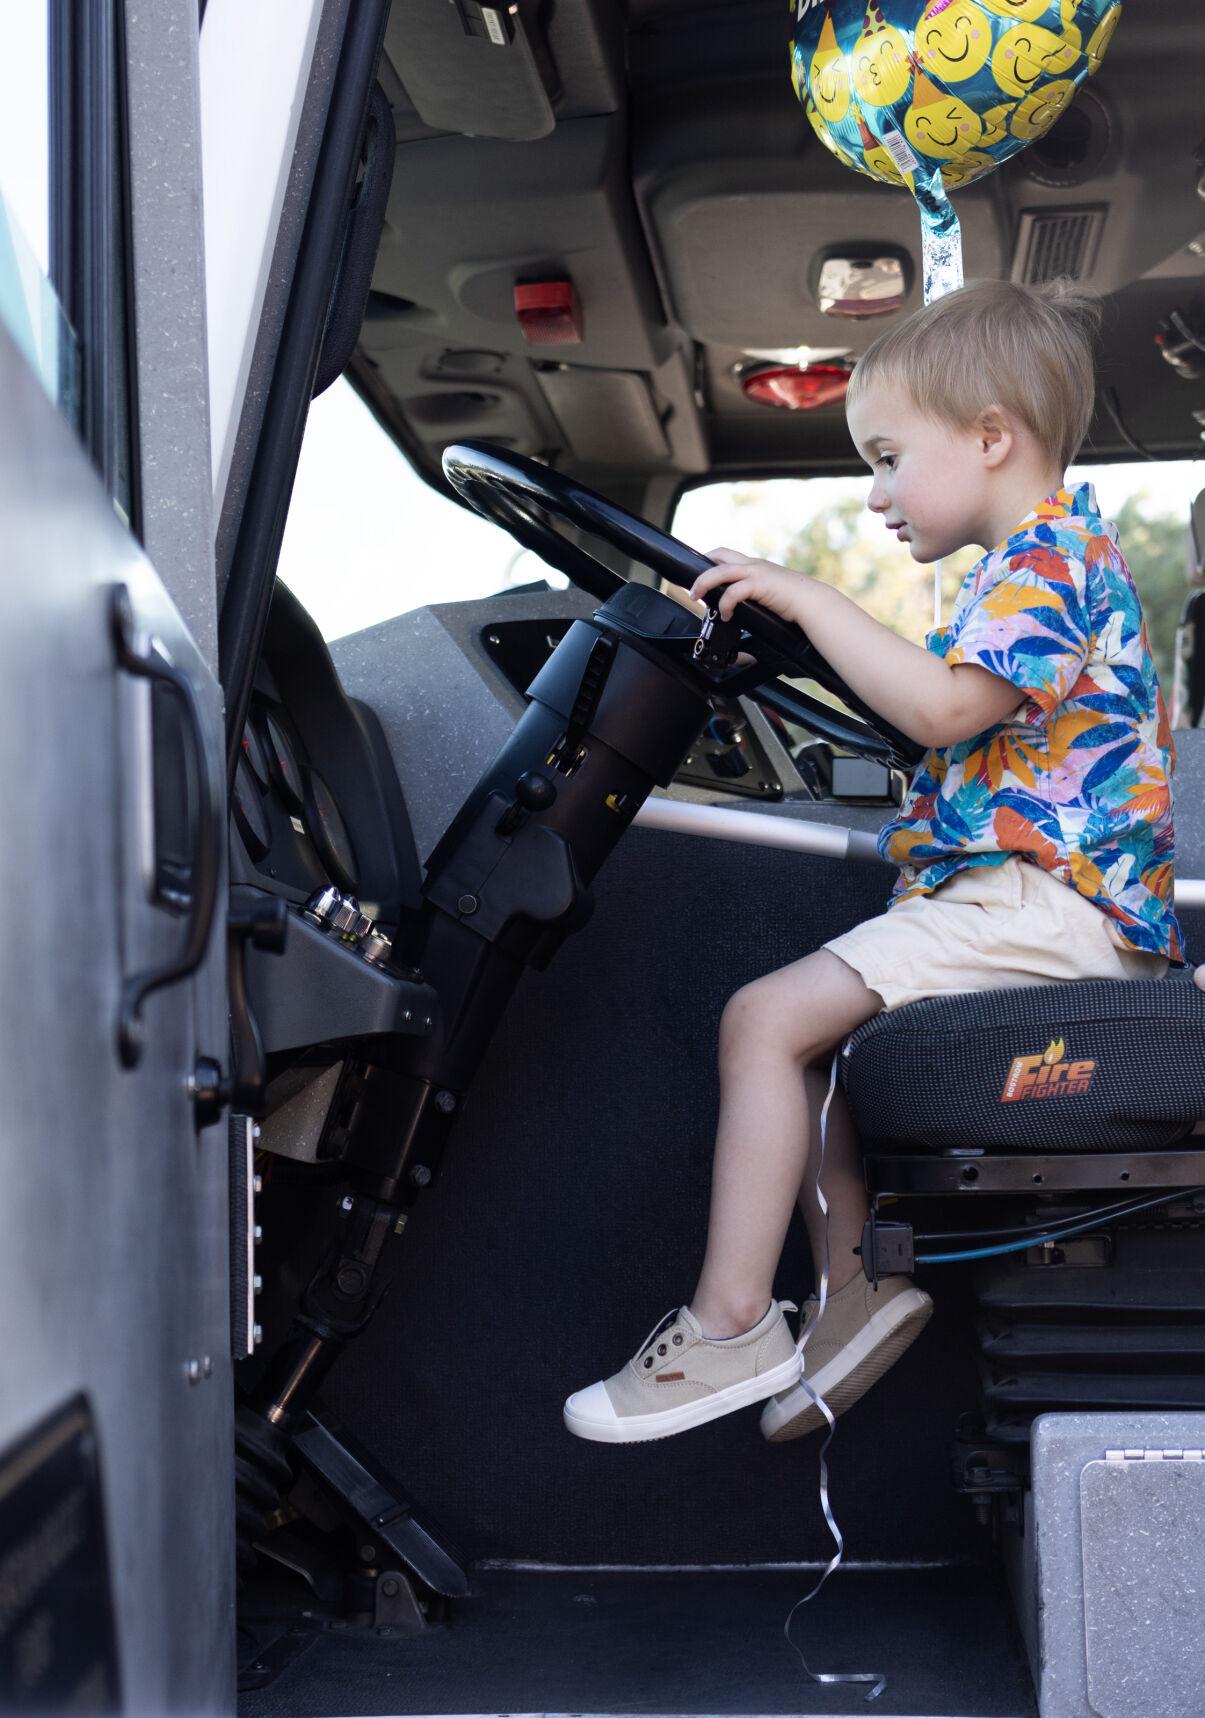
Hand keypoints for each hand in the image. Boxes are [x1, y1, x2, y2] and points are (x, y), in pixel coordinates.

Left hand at [689, 548, 806, 625]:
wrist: (812, 602)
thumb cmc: (793, 603)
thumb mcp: (768, 596)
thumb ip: (753, 599)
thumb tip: (739, 614)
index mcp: (754, 566)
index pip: (726, 555)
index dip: (709, 562)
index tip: (698, 578)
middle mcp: (753, 565)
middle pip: (719, 554)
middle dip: (701, 569)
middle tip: (692, 588)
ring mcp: (756, 572)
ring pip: (720, 570)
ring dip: (703, 583)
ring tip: (695, 597)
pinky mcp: (760, 584)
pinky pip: (734, 591)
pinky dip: (725, 604)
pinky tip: (726, 615)